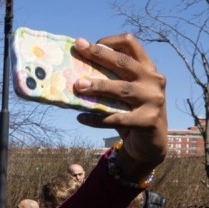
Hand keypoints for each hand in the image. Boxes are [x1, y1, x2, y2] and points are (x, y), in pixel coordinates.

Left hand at [72, 34, 166, 180]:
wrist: (152, 142)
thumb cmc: (132, 112)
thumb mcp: (127, 92)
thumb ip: (112, 80)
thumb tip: (76, 74)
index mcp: (147, 68)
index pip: (131, 44)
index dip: (110, 41)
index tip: (89, 45)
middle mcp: (153, 80)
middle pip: (123, 63)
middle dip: (99, 54)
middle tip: (78, 49)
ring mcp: (153, 100)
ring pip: (121, 89)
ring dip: (98, 86)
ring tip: (77, 85)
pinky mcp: (147, 121)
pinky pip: (116, 118)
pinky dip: (96, 118)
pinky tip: (80, 117)